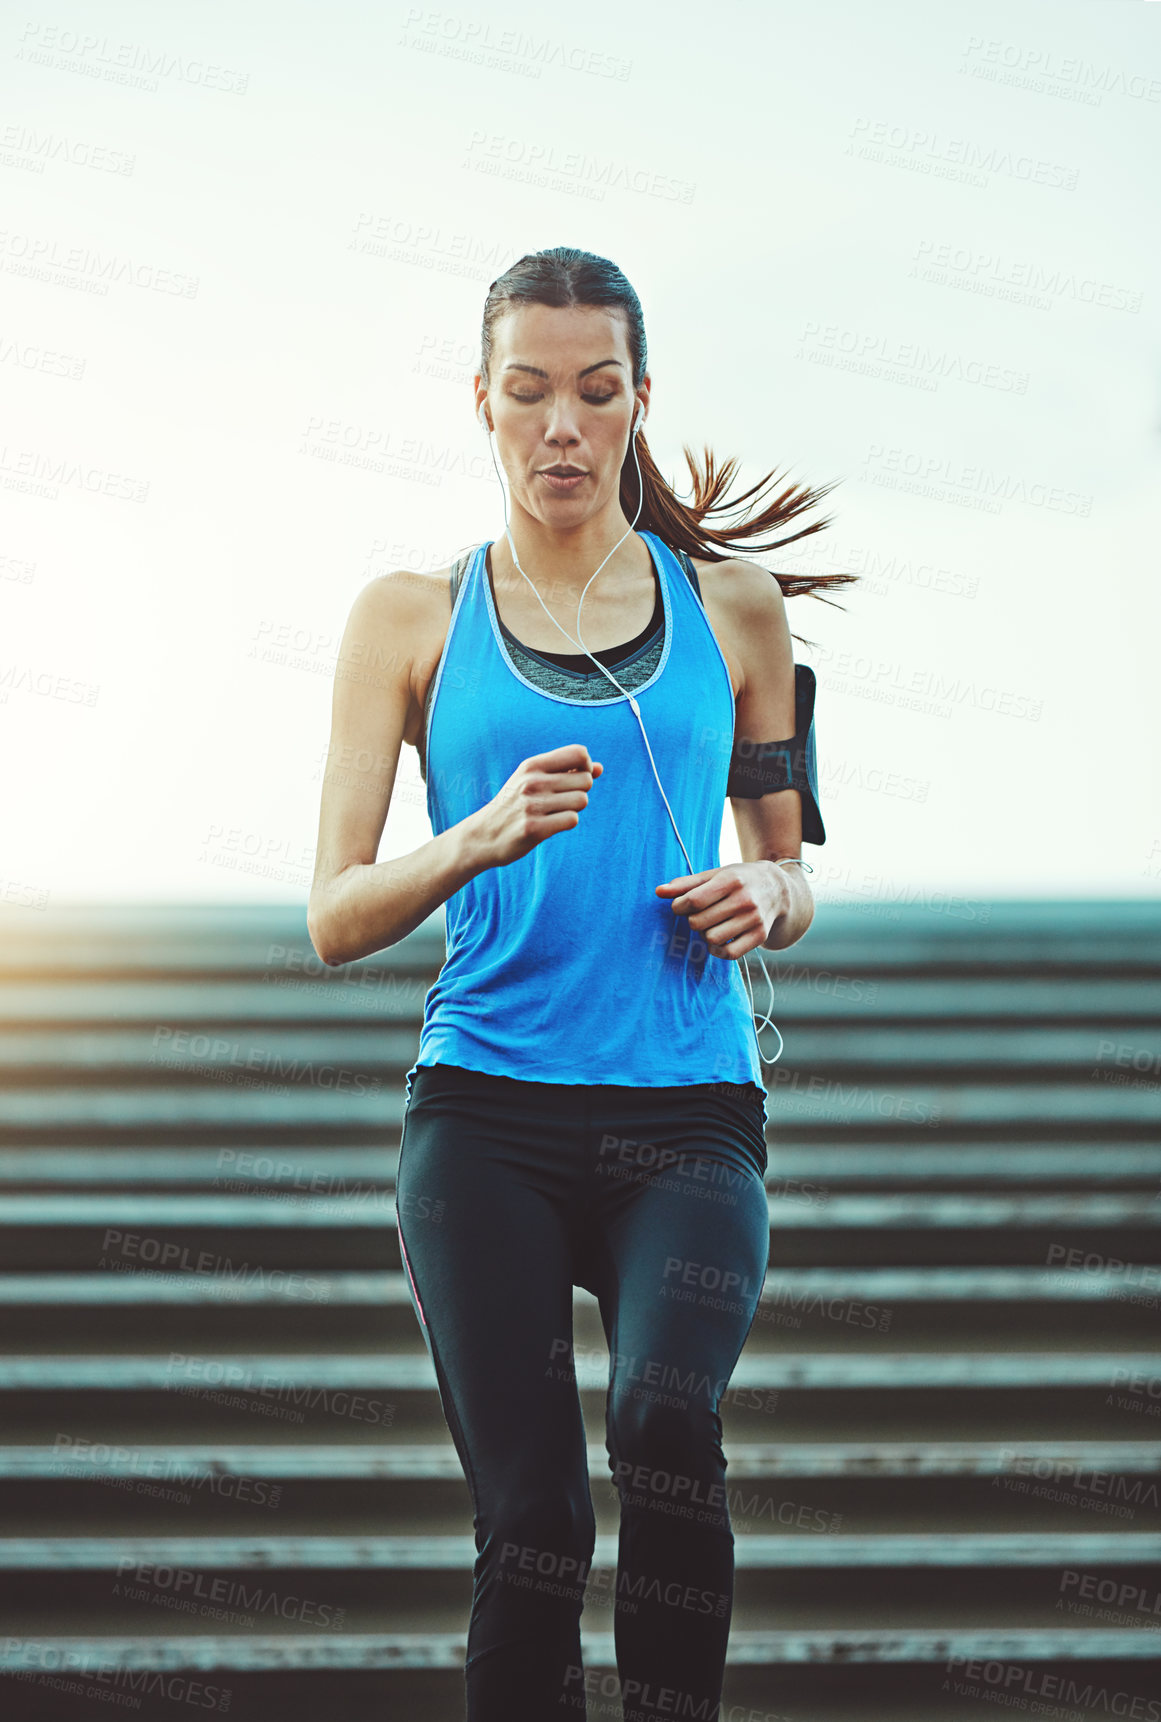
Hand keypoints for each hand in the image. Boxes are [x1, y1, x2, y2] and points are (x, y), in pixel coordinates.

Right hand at [472, 743, 602, 867]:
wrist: (483, 835)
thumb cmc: (514, 806)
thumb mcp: (533, 781)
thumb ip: (566, 772)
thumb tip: (600, 768)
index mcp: (532, 765)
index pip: (579, 753)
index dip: (586, 766)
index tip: (576, 778)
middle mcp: (532, 782)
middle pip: (586, 779)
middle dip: (581, 791)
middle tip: (562, 800)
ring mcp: (532, 805)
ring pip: (582, 800)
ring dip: (574, 808)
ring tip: (555, 812)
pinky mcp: (534, 828)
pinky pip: (572, 819)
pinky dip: (567, 822)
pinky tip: (551, 824)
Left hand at [655, 862, 789, 959]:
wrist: (777, 888)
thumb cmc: (738, 880)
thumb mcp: (714, 875)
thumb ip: (685, 884)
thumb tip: (658, 891)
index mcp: (731, 881)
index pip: (694, 900)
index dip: (679, 907)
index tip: (679, 906)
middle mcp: (744, 900)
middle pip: (699, 922)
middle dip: (693, 920)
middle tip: (699, 915)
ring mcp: (754, 920)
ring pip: (712, 939)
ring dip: (704, 935)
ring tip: (710, 925)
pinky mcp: (760, 936)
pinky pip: (729, 953)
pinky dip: (717, 950)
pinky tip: (718, 940)